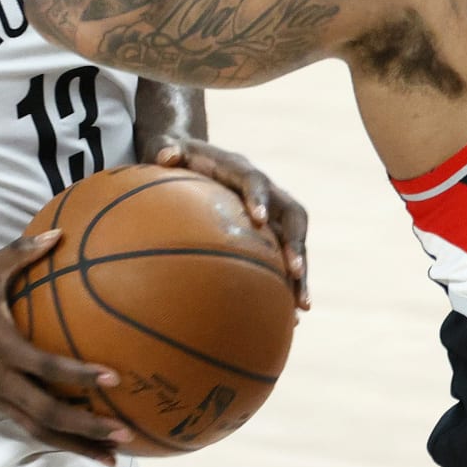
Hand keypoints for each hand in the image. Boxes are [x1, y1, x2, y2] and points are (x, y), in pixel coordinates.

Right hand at [0, 232, 129, 463]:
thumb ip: (23, 252)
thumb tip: (60, 231)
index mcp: (0, 347)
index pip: (45, 367)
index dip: (79, 375)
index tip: (113, 378)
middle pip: (46, 414)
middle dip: (85, 428)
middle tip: (122, 435)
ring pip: (37, 429)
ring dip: (74, 444)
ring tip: (110, 457)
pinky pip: (28, 425)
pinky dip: (56, 437)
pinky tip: (82, 443)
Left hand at [152, 137, 311, 310]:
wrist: (197, 158)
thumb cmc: (178, 156)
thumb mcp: (169, 148)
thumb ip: (167, 148)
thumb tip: (163, 155)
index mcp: (240, 170)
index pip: (255, 181)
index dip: (259, 197)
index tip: (258, 219)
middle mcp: (265, 191)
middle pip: (292, 215)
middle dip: (297, 242)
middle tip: (295, 269)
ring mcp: (271, 213)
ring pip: (296, 241)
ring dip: (302, 271)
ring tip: (302, 306)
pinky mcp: (270, 233)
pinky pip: (286, 259)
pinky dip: (290, 285)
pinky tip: (290, 318)